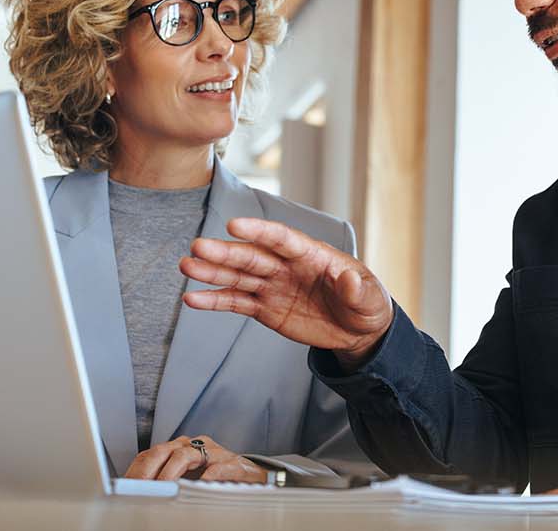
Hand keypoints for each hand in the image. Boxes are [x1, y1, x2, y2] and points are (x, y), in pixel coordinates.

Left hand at [122, 435, 267, 481]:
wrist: (251, 475)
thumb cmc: (214, 476)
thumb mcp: (187, 476)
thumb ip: (166, 480)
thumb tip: (142, 494)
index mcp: (177, 447)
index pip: (151, 454)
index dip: (138, 469)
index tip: (127, 485)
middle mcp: (192, 445)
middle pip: (163, 451)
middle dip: (149, 470)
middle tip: (141, 488)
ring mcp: (212, 452)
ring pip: (185, 455)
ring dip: (171, 473)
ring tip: (164, 488)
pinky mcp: (231, 463)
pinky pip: (217, 467)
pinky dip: (207, 475)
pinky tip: (199, 485)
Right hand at [179, 217, 394, 367]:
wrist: (357, 331)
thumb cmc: (367, 305)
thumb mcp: (371, 299)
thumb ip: (359, 290)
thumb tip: (349, 279)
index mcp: (312, 255)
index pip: (282, 239)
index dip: (259, 231)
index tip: (234, 226)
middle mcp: (286, 266)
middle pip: (252, 256)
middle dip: (225, 253)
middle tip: (198, 248)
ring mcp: (272, 286)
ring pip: (238, 277)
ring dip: (212, 272)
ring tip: (186, 267)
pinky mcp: (264, 307)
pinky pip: (236, 303)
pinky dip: (214, 301)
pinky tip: (192, 299)